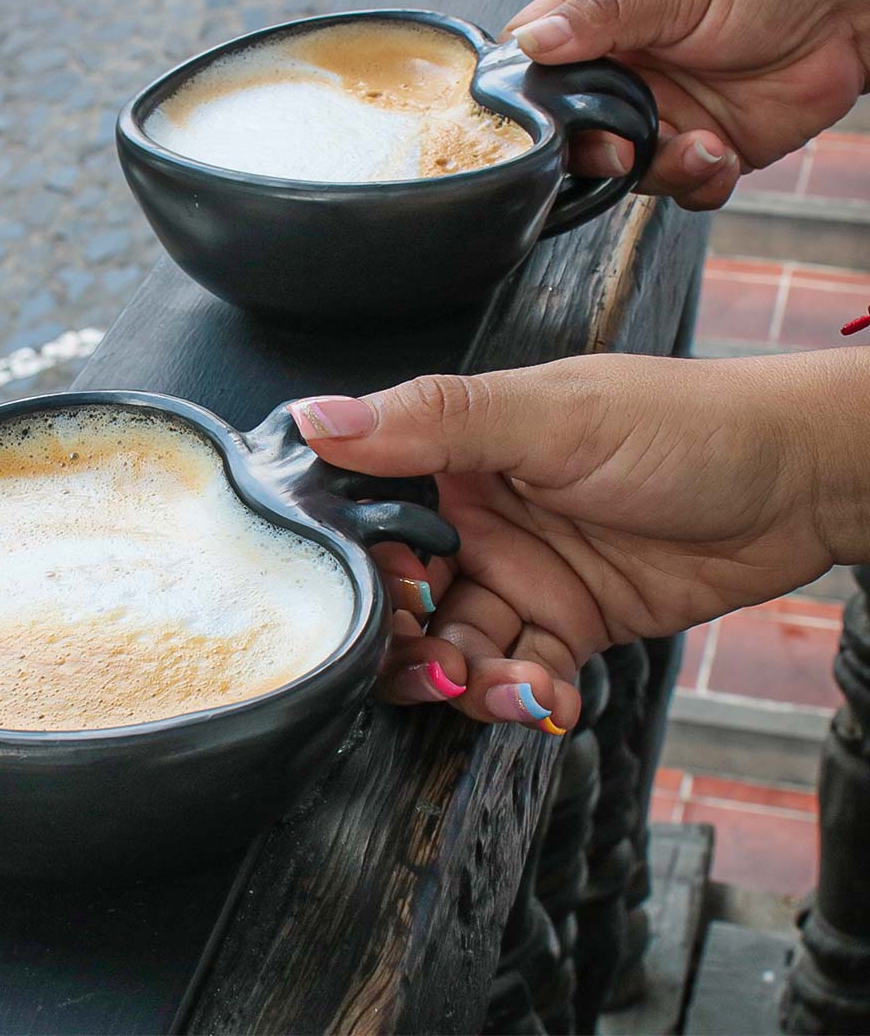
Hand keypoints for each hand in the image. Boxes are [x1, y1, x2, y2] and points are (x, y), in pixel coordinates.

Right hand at [288, 350, 869, 732]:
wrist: (799, 482)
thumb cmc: (682, 424)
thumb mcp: (552, 417)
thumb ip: (436, 422)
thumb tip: (318, 417)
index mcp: (457, 454)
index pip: (371, 517)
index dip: (364, 568)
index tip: (389, 597)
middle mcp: (478, 518)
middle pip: (405, 596)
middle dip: (410, 643)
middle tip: (442, 664)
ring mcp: (523, 574)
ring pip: (458, 647)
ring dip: (470, 682)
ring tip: (514, 688)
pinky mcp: (568, 624)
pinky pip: (522, 675)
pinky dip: (529, 698)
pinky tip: (552, 701)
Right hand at [504, 0, 869, 210]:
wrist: (850, 14)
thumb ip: (599, 15)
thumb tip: (532, 41)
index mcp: (601, 22)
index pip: (533, 62)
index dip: (525, 95)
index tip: (540, 116)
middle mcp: (622, 74)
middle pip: (567, 134)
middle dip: (593, 152)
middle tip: (621, 147)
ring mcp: (656, 115)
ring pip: (620, 172)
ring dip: (658, 168)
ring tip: (701, 143)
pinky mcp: (696, 150)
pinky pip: (675, 189)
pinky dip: (697, 181)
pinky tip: (722, 152)